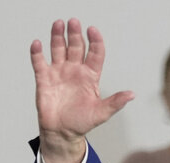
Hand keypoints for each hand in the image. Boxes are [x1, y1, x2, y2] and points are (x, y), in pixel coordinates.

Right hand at [30, 19, 134, 162]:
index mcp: (90, 76)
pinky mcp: (44, 79)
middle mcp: (75, 71)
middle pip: (76, 47)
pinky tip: (38, 44)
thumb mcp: (101, 113)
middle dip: (75, 34)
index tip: (92, 30)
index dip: (94, 41)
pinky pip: (40, 63)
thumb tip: (132, 95)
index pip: (94, 53)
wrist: (62, 133)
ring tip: (58, 24)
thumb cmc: (81, 122)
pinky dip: (37, 53)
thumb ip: (115, 102)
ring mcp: (59, 73)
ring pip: (58, 49)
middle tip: (73, 22)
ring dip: (58, 37)